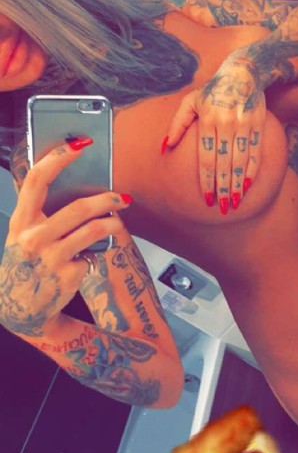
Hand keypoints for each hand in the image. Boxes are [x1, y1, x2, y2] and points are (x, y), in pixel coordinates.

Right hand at [0, 141, 131, 337]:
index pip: (36, 180)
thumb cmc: (26, 263)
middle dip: (105, 200)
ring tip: (119, 221)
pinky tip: (87, 259)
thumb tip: (83, 188)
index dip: (58, 158)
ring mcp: (51, 258)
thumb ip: (44, 214)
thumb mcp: (24, 235)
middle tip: (122, 196)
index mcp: (20, 221)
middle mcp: (33, 238)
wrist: (20, 309)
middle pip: (77, 208)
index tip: (79, 143)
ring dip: (112, 224)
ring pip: (92, 231)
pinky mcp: (68, 275)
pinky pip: (91, 255)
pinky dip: (94, 254)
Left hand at [163, 55, 265, 213]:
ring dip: (237, 184)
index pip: (206, 157)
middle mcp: (226, 123)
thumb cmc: (212, 90)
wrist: (243, 72)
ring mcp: (244, 124)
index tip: (206, 199)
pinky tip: (248, 185)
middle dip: (222, 188)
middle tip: (222, 208)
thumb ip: (178, 124)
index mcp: (207, 119)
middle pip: (223, 163)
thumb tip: (165, 147)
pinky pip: (255, 152)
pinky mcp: (258, 124)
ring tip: (234, 202)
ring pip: (240, 160)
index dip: (206, 180)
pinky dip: (252, 170)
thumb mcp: (190, 101)